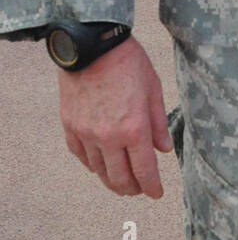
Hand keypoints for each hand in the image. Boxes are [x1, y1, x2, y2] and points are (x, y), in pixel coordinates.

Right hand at [58, 35, 172, 197]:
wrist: (92, 45)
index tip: (156, 194)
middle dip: (132, 189)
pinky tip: (99, 164)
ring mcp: (86, 133)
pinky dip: (92, 164)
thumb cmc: (127, 62)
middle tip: (139, 189)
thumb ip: (158, 123)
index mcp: (134, 129)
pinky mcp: (70, 126)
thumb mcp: (153, 89)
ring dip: (111, 179)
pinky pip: (80, 155)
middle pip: (120, 178)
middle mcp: (108, 137)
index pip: (144, 171)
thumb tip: (164, 150)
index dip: (152, 187)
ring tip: (120, 180)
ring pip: (99, 170)